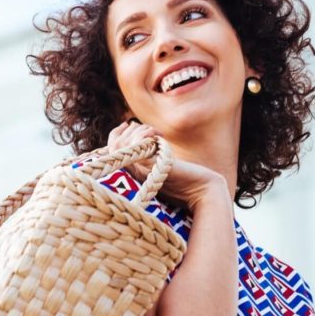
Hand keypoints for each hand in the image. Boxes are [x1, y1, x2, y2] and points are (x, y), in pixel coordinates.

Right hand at [106, 120, 228, 210]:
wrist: (203, 192)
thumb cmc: (187, 179)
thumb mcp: (163, 164)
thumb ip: (151, 154)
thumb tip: (143, 135)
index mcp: (133, 172)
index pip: (111, 149)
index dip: (116, 133)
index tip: (128, 123)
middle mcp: (133, 173)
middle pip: (115, 145)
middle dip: (130, 130)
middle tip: (150, 130)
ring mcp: (140, 171)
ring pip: (123, 144)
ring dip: (140, 130)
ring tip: (157, 133)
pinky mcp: (151, 167)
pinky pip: (137, 146)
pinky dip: (147, 134)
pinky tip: (160, 136)